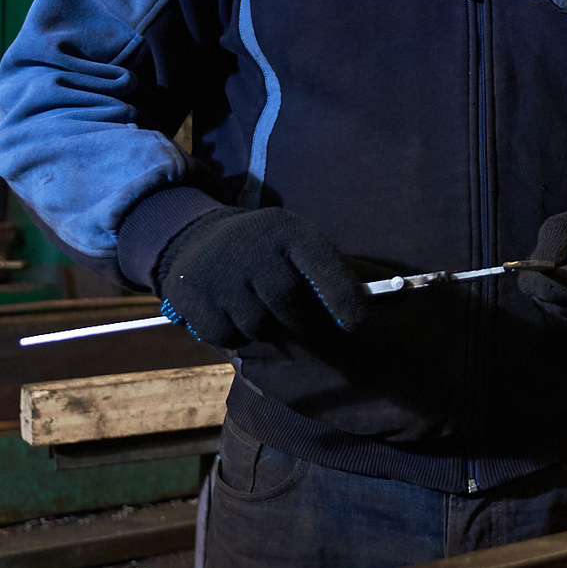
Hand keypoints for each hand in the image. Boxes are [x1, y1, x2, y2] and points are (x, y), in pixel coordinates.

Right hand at [154, 207, 372, 348]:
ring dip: (267, 329)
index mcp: (288, 231)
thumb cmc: (267, 252)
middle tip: (306, 329)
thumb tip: (373, 312)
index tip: (357, 325)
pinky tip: (232, 312)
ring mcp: (219, 273)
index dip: (342, 296)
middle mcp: (252, 248)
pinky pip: (228, 336)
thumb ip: (328, 274)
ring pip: (259, 326)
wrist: (201, 240)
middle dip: (303, 325)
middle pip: (289, 303)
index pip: (322, 264)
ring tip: (261, 308)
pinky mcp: (193, 297)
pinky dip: (236, 335)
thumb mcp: (297, 245)